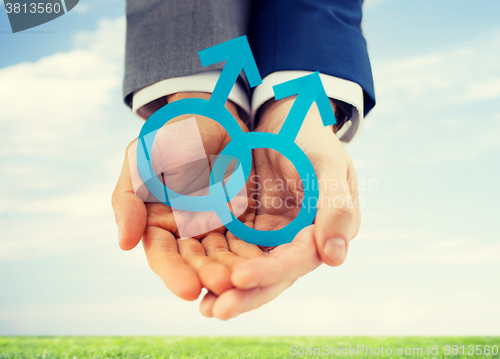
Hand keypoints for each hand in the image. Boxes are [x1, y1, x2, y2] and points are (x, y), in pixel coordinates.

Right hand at [111, 92, 261, 300]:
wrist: (208, 117)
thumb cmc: (168, 138)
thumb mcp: (141, 162)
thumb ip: (129, 201)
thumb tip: (125, 244)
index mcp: (158, 224)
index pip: (163, 255)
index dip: (174, 273)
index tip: (189, 290)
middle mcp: (186, 232)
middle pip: (196, 261)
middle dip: (209, 275)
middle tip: (224, 286)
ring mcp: (215, 226)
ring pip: (224, 255)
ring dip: (233, 270)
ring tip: (244, 281)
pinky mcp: (241, 217)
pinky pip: (248, 238)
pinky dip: (253, 252)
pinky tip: (263, 264)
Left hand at [200, 97, 360, 318]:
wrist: (285, 120)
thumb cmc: (311, 138)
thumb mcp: (328, 164)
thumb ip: (336, 206)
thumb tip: (334, 258)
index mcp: (324, 229)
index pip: (299, 258)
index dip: (271, 271)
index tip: (240, 278)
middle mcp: (298, 240)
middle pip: (273, 274)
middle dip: (246, 294)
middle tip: (216, 310)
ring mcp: (273, 235)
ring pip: (251, 267)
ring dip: (227, 287)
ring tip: (202, 305)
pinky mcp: (250, 227)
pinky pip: (232, 249)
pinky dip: (217, 264)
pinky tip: (195, 277)